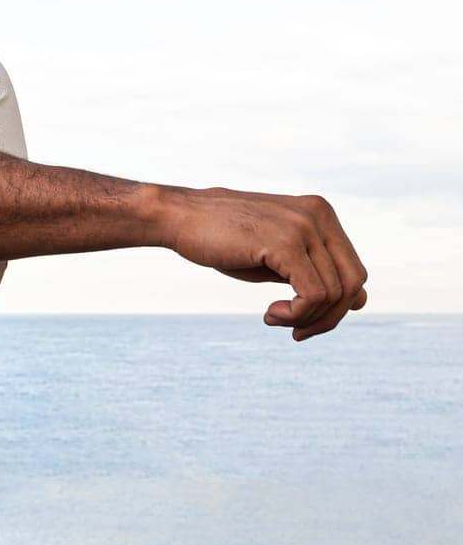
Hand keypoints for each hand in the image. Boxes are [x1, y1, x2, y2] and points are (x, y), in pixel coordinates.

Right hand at [157, 184, 368, 341]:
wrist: (182, 218)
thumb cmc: (226, 238)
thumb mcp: (280, 256)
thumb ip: (317, 272)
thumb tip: (362, 301)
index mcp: (320, 213)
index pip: (354, 270)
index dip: (338, 306)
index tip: (304, 320)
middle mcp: (318, 215)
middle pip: (354, 283)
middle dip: (330, 317)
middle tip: (297, 331)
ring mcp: (303, 226)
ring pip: (335, 294)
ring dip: (307, 319)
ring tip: (274, 318)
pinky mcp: (285, 242)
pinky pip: (313, 295)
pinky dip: (297, 315)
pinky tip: (270, 314)